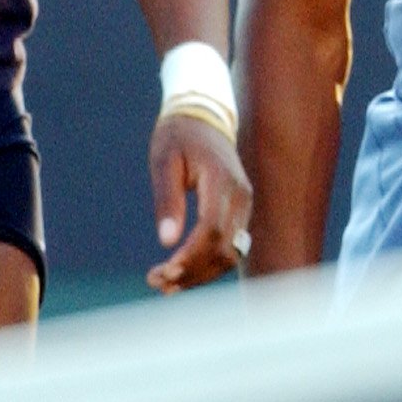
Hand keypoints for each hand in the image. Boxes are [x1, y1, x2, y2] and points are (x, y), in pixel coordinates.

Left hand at [145, 113, 252, 292]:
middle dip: (191, 272)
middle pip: (223, 249)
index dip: (190, 256)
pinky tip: (182, 274)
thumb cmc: (178, 137)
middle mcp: (241, 195)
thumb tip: (166, 241)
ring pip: (230, 254)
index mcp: (222, 180)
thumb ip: (166, 200)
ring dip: (200, 274)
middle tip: (156, 282)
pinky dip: (208, 264)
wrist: (203, 117)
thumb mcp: (164, 161)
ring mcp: (245, 205)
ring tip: (165, 284)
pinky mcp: (241, 212)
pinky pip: (230, 246)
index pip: (211, 230)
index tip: (164, 271)